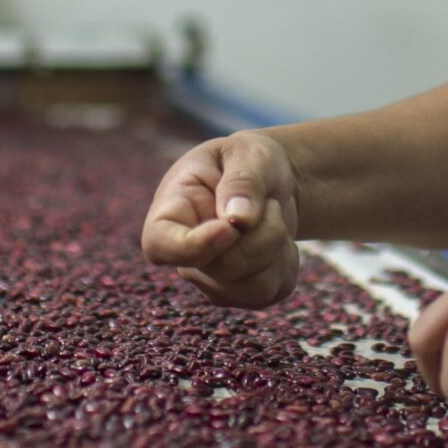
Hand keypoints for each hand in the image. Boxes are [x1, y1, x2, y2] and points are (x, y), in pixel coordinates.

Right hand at [139, 130, 301, 308]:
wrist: (271, 183)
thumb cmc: (250, 162)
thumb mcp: (248, 154)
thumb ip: (242, 181)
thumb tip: (238, 219)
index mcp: (171, 211)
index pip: (159, 245)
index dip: (194, 246)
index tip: (231, 227)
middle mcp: (185, 255)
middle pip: (223, 269)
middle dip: (263, 235)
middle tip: (269, 203)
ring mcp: (211, 280)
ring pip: (253, 287)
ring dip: (278, 248)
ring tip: (271, 217)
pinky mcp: (241, 294)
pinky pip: (273, 292)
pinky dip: (288, 263)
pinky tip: (278, 241)